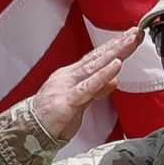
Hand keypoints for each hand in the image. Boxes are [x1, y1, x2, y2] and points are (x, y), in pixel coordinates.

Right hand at [29, 28, 143, 143]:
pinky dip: (102, 76)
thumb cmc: (51, 118)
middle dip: (118, 44)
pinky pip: (88, 87)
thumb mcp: (79, 101)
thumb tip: (114, 80)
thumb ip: (97, 89)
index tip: (131, 36)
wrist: (28, 132)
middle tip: (135, 32)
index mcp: (71, 75)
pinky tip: (115, 66)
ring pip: (94, 67)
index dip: (114, 47)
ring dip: (113, 54)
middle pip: (97, 58)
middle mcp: (68, 76)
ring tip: (129, 42)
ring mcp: (66, 87)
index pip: (96, 58)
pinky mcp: (67, 102)